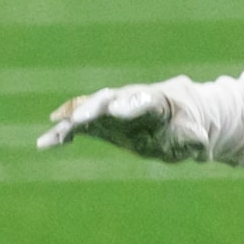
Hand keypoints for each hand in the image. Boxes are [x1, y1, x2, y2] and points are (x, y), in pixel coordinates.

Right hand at [37, 84, 207, 162]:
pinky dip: (62, 134)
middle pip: (108, 99)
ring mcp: (110, 110)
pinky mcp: (99, 124)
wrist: (175, 120)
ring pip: (88, 111)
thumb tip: (198, 143)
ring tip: (54, 131)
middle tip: (79, 119)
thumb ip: (194, 138)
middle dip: (93, 108)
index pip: (142, 100)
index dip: (130, 105)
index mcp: (155, 100)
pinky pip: (78, 127)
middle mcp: (128, 100)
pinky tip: (45, 144)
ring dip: (71, 120)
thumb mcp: (194, 134)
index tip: (117, 111)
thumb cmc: (187, 125)